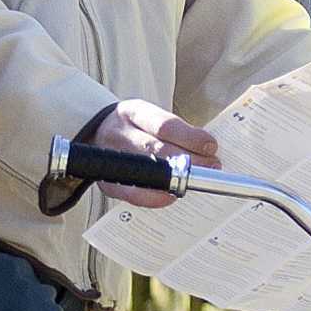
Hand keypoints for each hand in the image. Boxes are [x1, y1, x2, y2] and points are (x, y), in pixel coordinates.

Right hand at [85, 98, 218, 205]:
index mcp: (134, 112)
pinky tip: (170, 196)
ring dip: (176, 178)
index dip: (190, 137)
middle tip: (212, 166)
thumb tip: (208, 150)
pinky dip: (152, 197)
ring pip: (146, 169)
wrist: (97, 134)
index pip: (164, 124)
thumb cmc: (135, 128)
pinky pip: (131, 193)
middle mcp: (121, 133)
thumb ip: (175, 132)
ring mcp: (112, 157)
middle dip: (190, 160)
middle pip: (157, 148)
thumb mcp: (150, 117)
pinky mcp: (108, 180)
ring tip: (197, 180)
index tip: (211, 146)